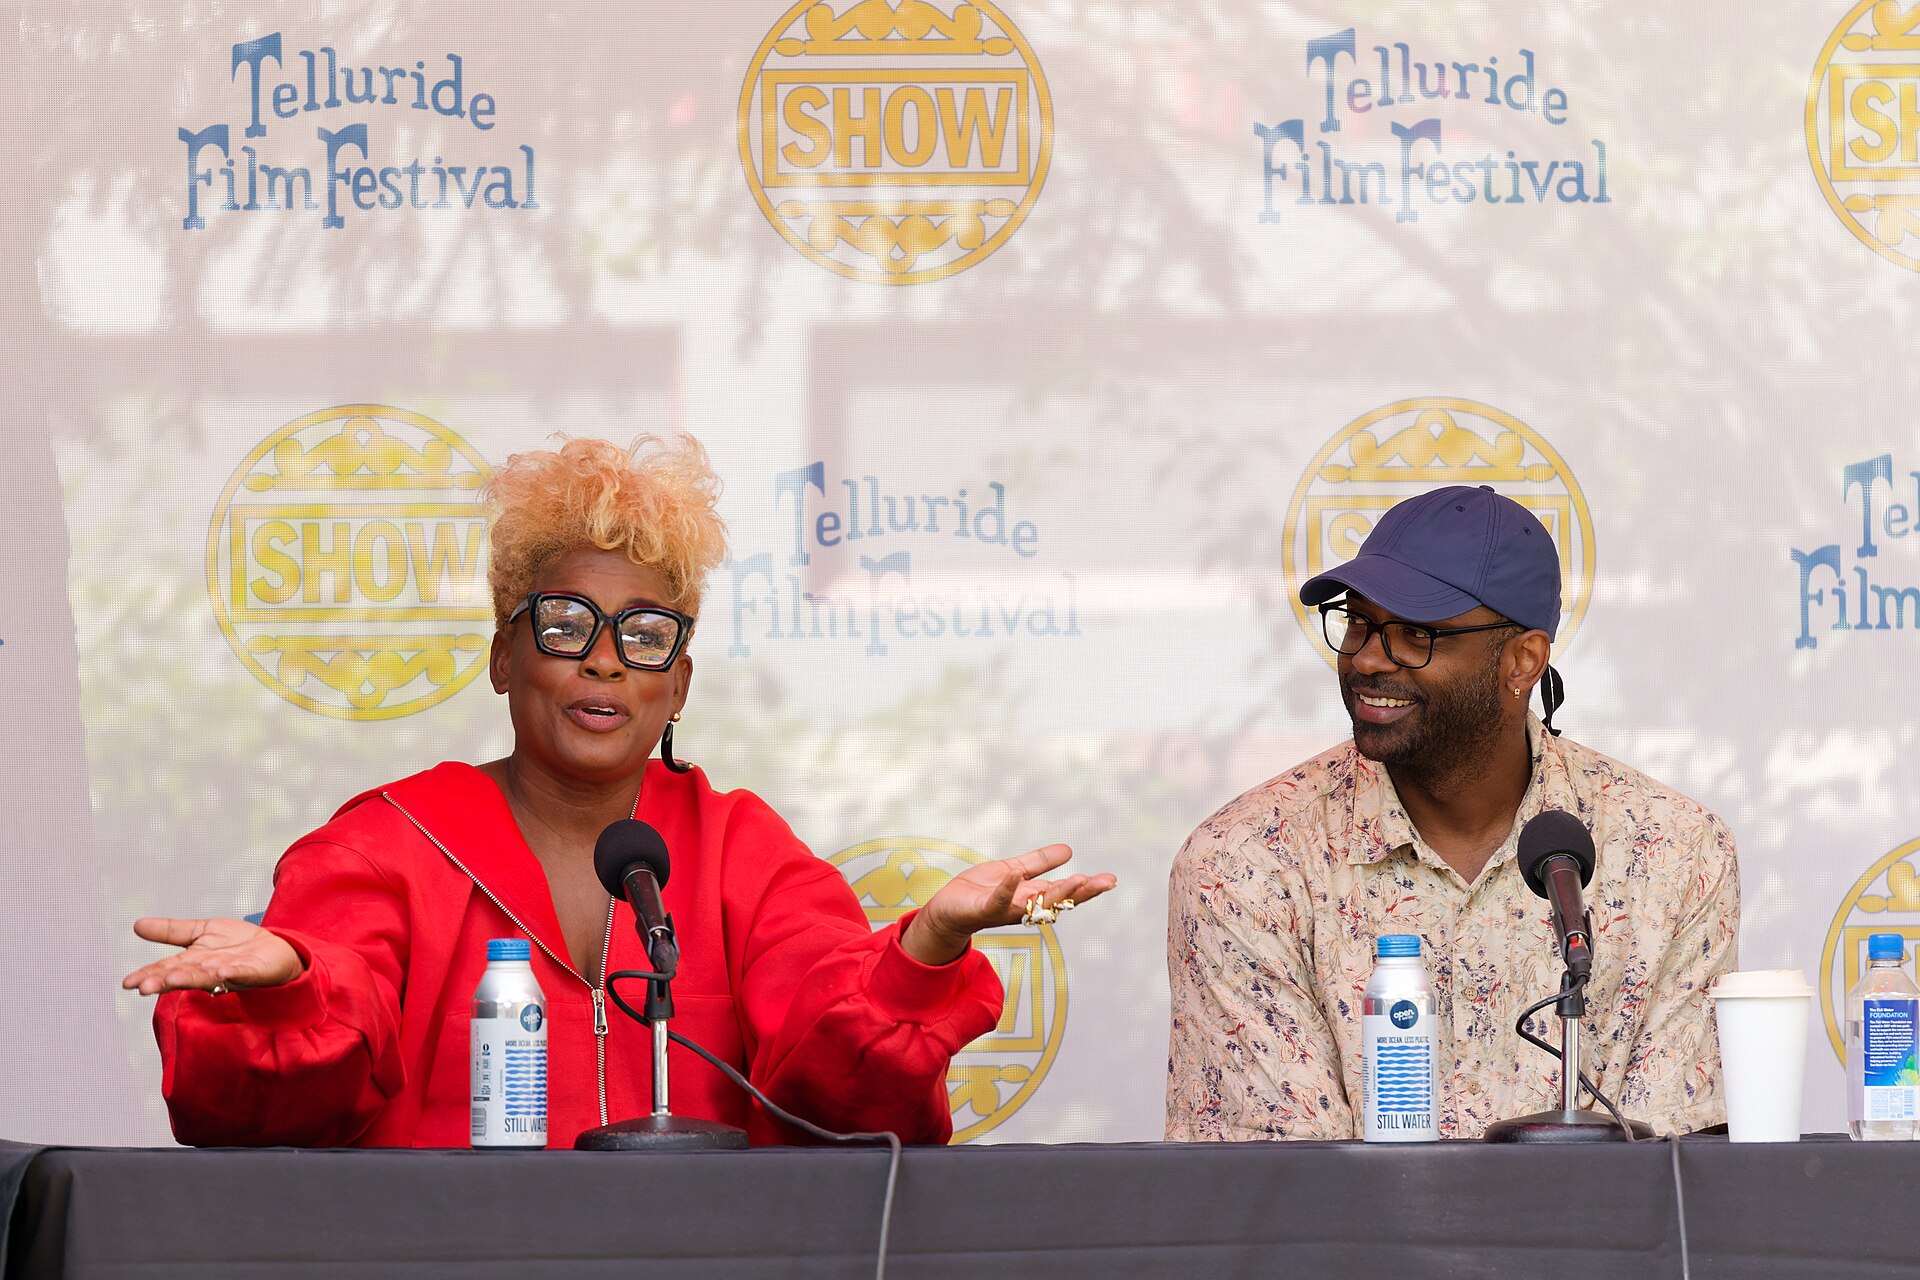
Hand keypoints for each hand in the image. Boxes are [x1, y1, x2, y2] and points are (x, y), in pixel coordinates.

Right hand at [122, 917, 303, 995]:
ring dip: (190, 979)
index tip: (129, 983)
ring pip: (207, 977)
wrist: (274, 948)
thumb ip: (171, 931)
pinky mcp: (253, 972)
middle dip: (165, 981)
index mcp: (194, 961)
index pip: (167, 968)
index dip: (148, 974)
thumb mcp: (201, 931)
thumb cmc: (236, 944)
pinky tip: (221, 973)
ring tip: (172, 979)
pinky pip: (242, 974)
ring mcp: (230, 973)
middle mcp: (208, 970)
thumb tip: (137, 925)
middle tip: (145, 987)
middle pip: (184, 975)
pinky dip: (232, 974)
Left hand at [901, 844, 1116, 965]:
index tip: (1111, 880)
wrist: (946, 910)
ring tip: (1077, 878)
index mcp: (1032, 897)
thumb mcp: (1014, 870)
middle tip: (1105, 882)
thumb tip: (1069, 850)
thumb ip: (1038, 862)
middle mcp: (1024, 907)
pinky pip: (997, 900)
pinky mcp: (983, 910)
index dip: (1088, 888)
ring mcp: (1005, 910)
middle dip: (1081, 892)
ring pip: (1035, 904)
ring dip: (1055, 893)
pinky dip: (1006, 889)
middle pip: (1057, 901)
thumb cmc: (980, 892)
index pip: (1065, 894)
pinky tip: (1015, 875)